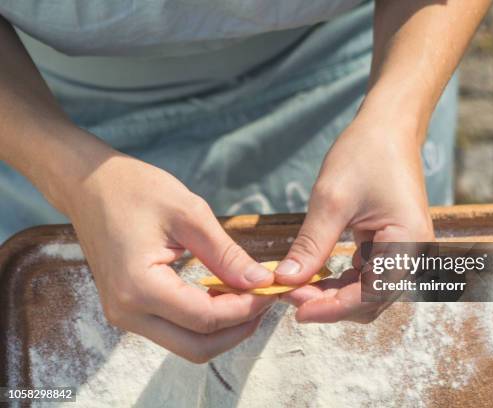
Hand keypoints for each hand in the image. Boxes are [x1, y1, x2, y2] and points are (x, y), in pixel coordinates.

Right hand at [64, 149, 276, 361]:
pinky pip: (174, 330)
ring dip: (223, 328)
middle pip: (198, 347)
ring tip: (248, 294)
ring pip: (187, 344)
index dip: (246, 308)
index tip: (272, 288)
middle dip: (238, 328)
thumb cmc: (136, 190)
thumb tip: (261, 282)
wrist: (90, 185)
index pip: (206, 319)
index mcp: (139, 287)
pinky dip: (204, 321)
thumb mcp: (189, 214)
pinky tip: (222, 292)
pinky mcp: (129, 309)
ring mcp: (124, 315)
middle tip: (264, 298)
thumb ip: (226, 255)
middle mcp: (127, 312)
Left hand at [275, 110, 434, 322]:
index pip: (370, 296)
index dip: (332, 309)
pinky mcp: (391, 245)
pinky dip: (339, 280)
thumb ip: (311, 245)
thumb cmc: (365, 153)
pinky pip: (365, 275)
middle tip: (289, 293)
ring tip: (295, 285)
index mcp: (408, 244)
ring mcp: (403, 251)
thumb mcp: (332, 200)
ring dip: (332, 295)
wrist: (388, 127)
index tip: (296, 309)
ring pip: (366, 292)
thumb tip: (285, 281)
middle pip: (370, 301)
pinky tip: (312, 274)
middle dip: (330, 304)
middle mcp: (412, 254)